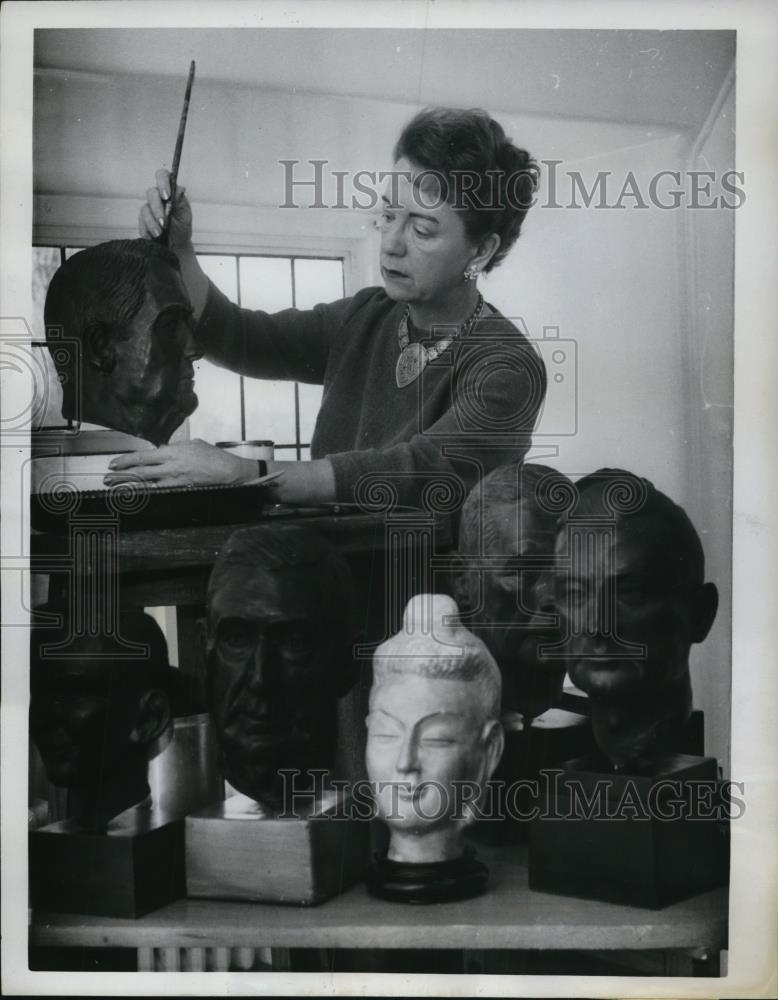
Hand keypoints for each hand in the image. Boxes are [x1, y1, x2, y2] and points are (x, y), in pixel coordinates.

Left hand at [104, 440, 254, 488]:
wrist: (228, 471)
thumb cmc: (214, 456)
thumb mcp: (193, 444)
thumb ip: (176, 446)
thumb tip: (165, 450)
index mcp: (173, 451)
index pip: (144, 456)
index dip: (127, 460)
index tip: (115, 462)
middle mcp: (170, 465)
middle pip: (140, 470)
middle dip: (121, 473)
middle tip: (108, 477)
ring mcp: (175, 479)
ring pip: (146, 482)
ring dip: (129, 485)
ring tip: (115, 486)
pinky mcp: (181, 488)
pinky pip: (160, 490)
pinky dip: (146, 492)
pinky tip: (136, 494)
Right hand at [139, 168, 192, 248]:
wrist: (178, 242)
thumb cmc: (182, 225)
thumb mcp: (185, 214)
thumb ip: (181, 201)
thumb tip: (179, 190)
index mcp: (169, 190)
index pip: (162, 176)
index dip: (162, 183)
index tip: (166, 196)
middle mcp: (157, 197)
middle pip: (151, 193)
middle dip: (157, 208)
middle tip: (163, 223)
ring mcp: (148, 208)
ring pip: (144, 209)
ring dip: (151, 222)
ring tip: (159, 234)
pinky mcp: (142, 220)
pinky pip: (141, 223)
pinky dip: (146, 230)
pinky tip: (152, 237)